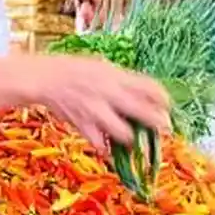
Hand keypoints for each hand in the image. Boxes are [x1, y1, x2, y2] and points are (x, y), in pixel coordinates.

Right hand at [21, 55, 169, 149]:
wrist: (46, 78)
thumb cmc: (75, 69)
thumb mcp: (103, 67)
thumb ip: (122, 80)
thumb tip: (145, 93)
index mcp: (116, 76)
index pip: (150, 87)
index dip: (164, 98)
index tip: (168, 105)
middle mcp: (109, 94)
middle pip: (143, 112)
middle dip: (158, 122)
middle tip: (166, 128)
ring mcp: (96, 112)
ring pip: (124, 134)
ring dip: (133, 139)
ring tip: (135, 140)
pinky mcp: (84, 126)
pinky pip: (101, 144)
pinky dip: (107, 147)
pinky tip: (109, 145)